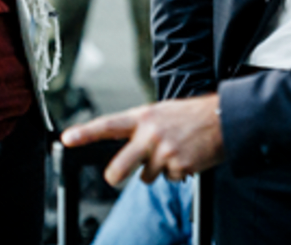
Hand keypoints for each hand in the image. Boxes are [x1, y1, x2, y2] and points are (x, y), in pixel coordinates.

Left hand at [62, 95, 224, 185]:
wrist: (224, 117)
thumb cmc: (191, 115)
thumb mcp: (162, 113)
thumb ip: (141, 128)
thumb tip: (125, 148)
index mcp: (144, 117)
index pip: (108, 125)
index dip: (85, 133)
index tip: (67, 139)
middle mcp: (151, 133)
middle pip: (120, 166)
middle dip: (115, 175)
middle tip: (114, 177)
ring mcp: (164, 151)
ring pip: (147, 176)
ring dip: (158, 170)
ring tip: (174, 151)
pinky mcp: (179, 165)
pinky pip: (170, 178)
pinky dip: (178, 171)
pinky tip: (188, 156)